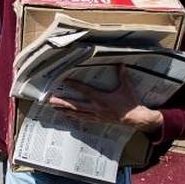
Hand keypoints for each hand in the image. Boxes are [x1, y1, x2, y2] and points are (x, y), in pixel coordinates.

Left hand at [46, 64, 163, 133]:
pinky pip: (84, 119)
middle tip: (50, 101)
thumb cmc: (130, 102)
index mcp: (101, 98)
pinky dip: (75, 117)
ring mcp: (96, 115)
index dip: (75, 85)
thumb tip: (121, 63)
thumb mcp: (126, 87)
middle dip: (62, 102)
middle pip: (75, 105)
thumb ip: (122, 75)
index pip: (85, 90)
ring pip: (77, 113)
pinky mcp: (98, 120)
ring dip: (65, 111)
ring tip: (55, 109)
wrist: (134, 118)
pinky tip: (68, 117)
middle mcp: (96, 107)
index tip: (65, 81)